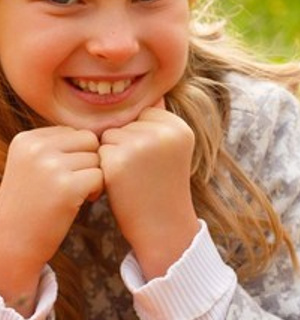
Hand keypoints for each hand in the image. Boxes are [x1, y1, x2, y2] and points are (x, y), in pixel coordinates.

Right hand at [0, 125, 102, 308]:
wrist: (11, 242)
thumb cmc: (30, 203)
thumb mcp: (31, 164)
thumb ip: (56, 144)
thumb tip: (101, 131)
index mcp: (27, 139)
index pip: (74, 132)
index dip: (77, 154)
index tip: (62, 174)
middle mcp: (37, 148)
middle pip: (89, 140)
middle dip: (89, 161)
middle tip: (76, 183)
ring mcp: (51, 166)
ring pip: (97, 159)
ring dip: (93, 177)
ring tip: (74, 194)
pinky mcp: (67, 186)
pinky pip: (101, 177)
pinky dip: (97, 190)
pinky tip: (81, 202)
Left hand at [99, 106, 199, 279]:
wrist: (163, 225)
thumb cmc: (163, 186)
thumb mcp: (175, 148)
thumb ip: (163, 122)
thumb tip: (154, 94)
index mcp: (179, 127)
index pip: (145, 113)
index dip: (143, 136)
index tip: (156, 160)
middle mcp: (163, 132)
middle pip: (125, 123)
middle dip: (128, 144)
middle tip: (144, 171)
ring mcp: (140, 145)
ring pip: (109, 136)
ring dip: (114, 155)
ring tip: (133, 176)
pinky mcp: (119, 160)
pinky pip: (99, 151)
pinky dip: (105, 167)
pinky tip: (121, 182)